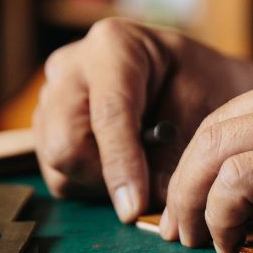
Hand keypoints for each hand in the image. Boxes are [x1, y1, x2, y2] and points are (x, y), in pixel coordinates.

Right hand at [33, 19, 252, 221]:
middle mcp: (71, 66)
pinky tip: (123, 166)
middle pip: (65, 143)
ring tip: (142, 169)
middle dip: (107, 177)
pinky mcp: (46, 125)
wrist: (198, 81)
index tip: (135, 207)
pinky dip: (91, 184)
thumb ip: (175, 153)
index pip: (107, 113)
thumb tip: (148, 200)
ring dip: (101, 183)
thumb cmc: (207, 88)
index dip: (121, 165)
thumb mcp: (204, 110)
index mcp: (114, 45)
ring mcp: (52, 96)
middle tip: (148, 187)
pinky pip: (58, 175)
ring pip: (58, 164)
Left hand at [159, 49, 252, 252]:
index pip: (244, 111)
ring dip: (192, 200)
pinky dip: (220, 214)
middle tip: (177, 226)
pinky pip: (240, 179)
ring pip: (216, 146)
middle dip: (186, 178)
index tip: (200, 200)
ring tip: (191, 242)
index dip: (210, 159)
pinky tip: (228, 243)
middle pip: (218, 123)